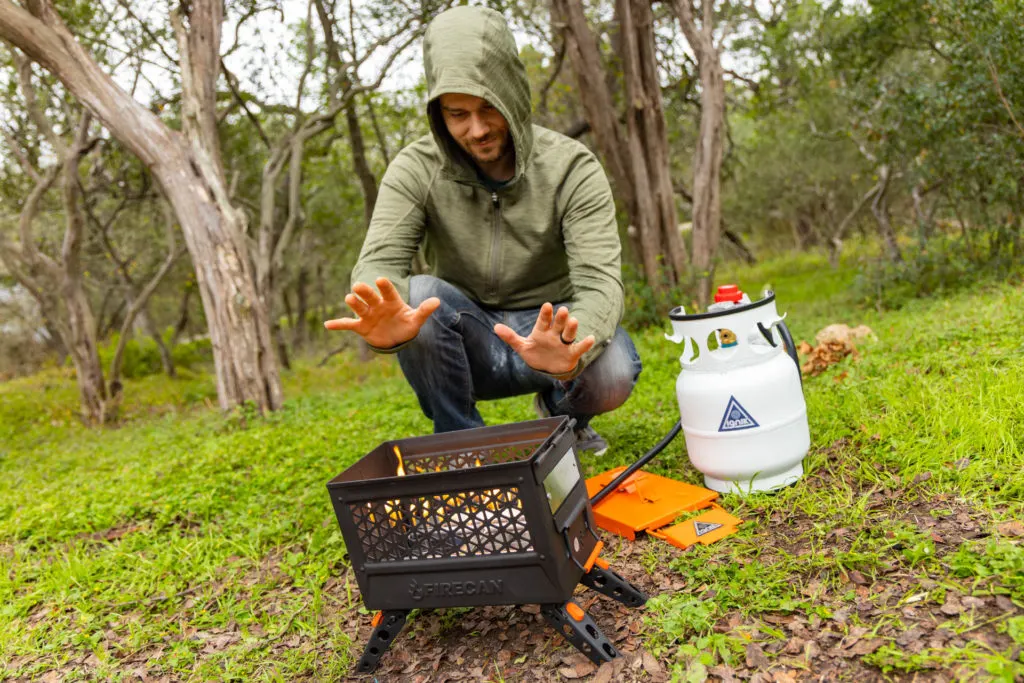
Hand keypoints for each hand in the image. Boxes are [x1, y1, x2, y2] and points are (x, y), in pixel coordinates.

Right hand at [324, 277, 439, 348]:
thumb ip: (424, 310)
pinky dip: (338, 324)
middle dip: (365, 292)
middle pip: (370, 297)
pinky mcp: (361, 326)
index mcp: (391, 301)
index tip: (379, 280)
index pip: (388, 291)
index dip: (384, 286)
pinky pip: (348, 325)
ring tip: (349, 299)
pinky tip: (328, 324)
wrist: (396, 338)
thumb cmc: (406, 325)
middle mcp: (377, 305)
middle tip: (358, 286)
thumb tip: (437, 301)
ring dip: (354, 304)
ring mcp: (368, 315)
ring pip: (359, 308)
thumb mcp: (416, 319)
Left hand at [493, 303, 594, 374]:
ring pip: (569, 333)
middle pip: (558, 324)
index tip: (547, 306)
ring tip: (574, 321)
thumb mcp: (522, 346)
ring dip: (571, 328)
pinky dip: (585, 344)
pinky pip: (579, 348)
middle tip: (563, 310)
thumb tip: (496, 327)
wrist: (547, 369)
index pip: (543, 321)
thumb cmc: (535, 353)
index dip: (545, 314)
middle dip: (560, 318)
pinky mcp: (572, 353)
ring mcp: (564, 343)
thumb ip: (511, 337)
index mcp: (541, 331)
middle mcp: (554, 334)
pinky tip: (591, 338)